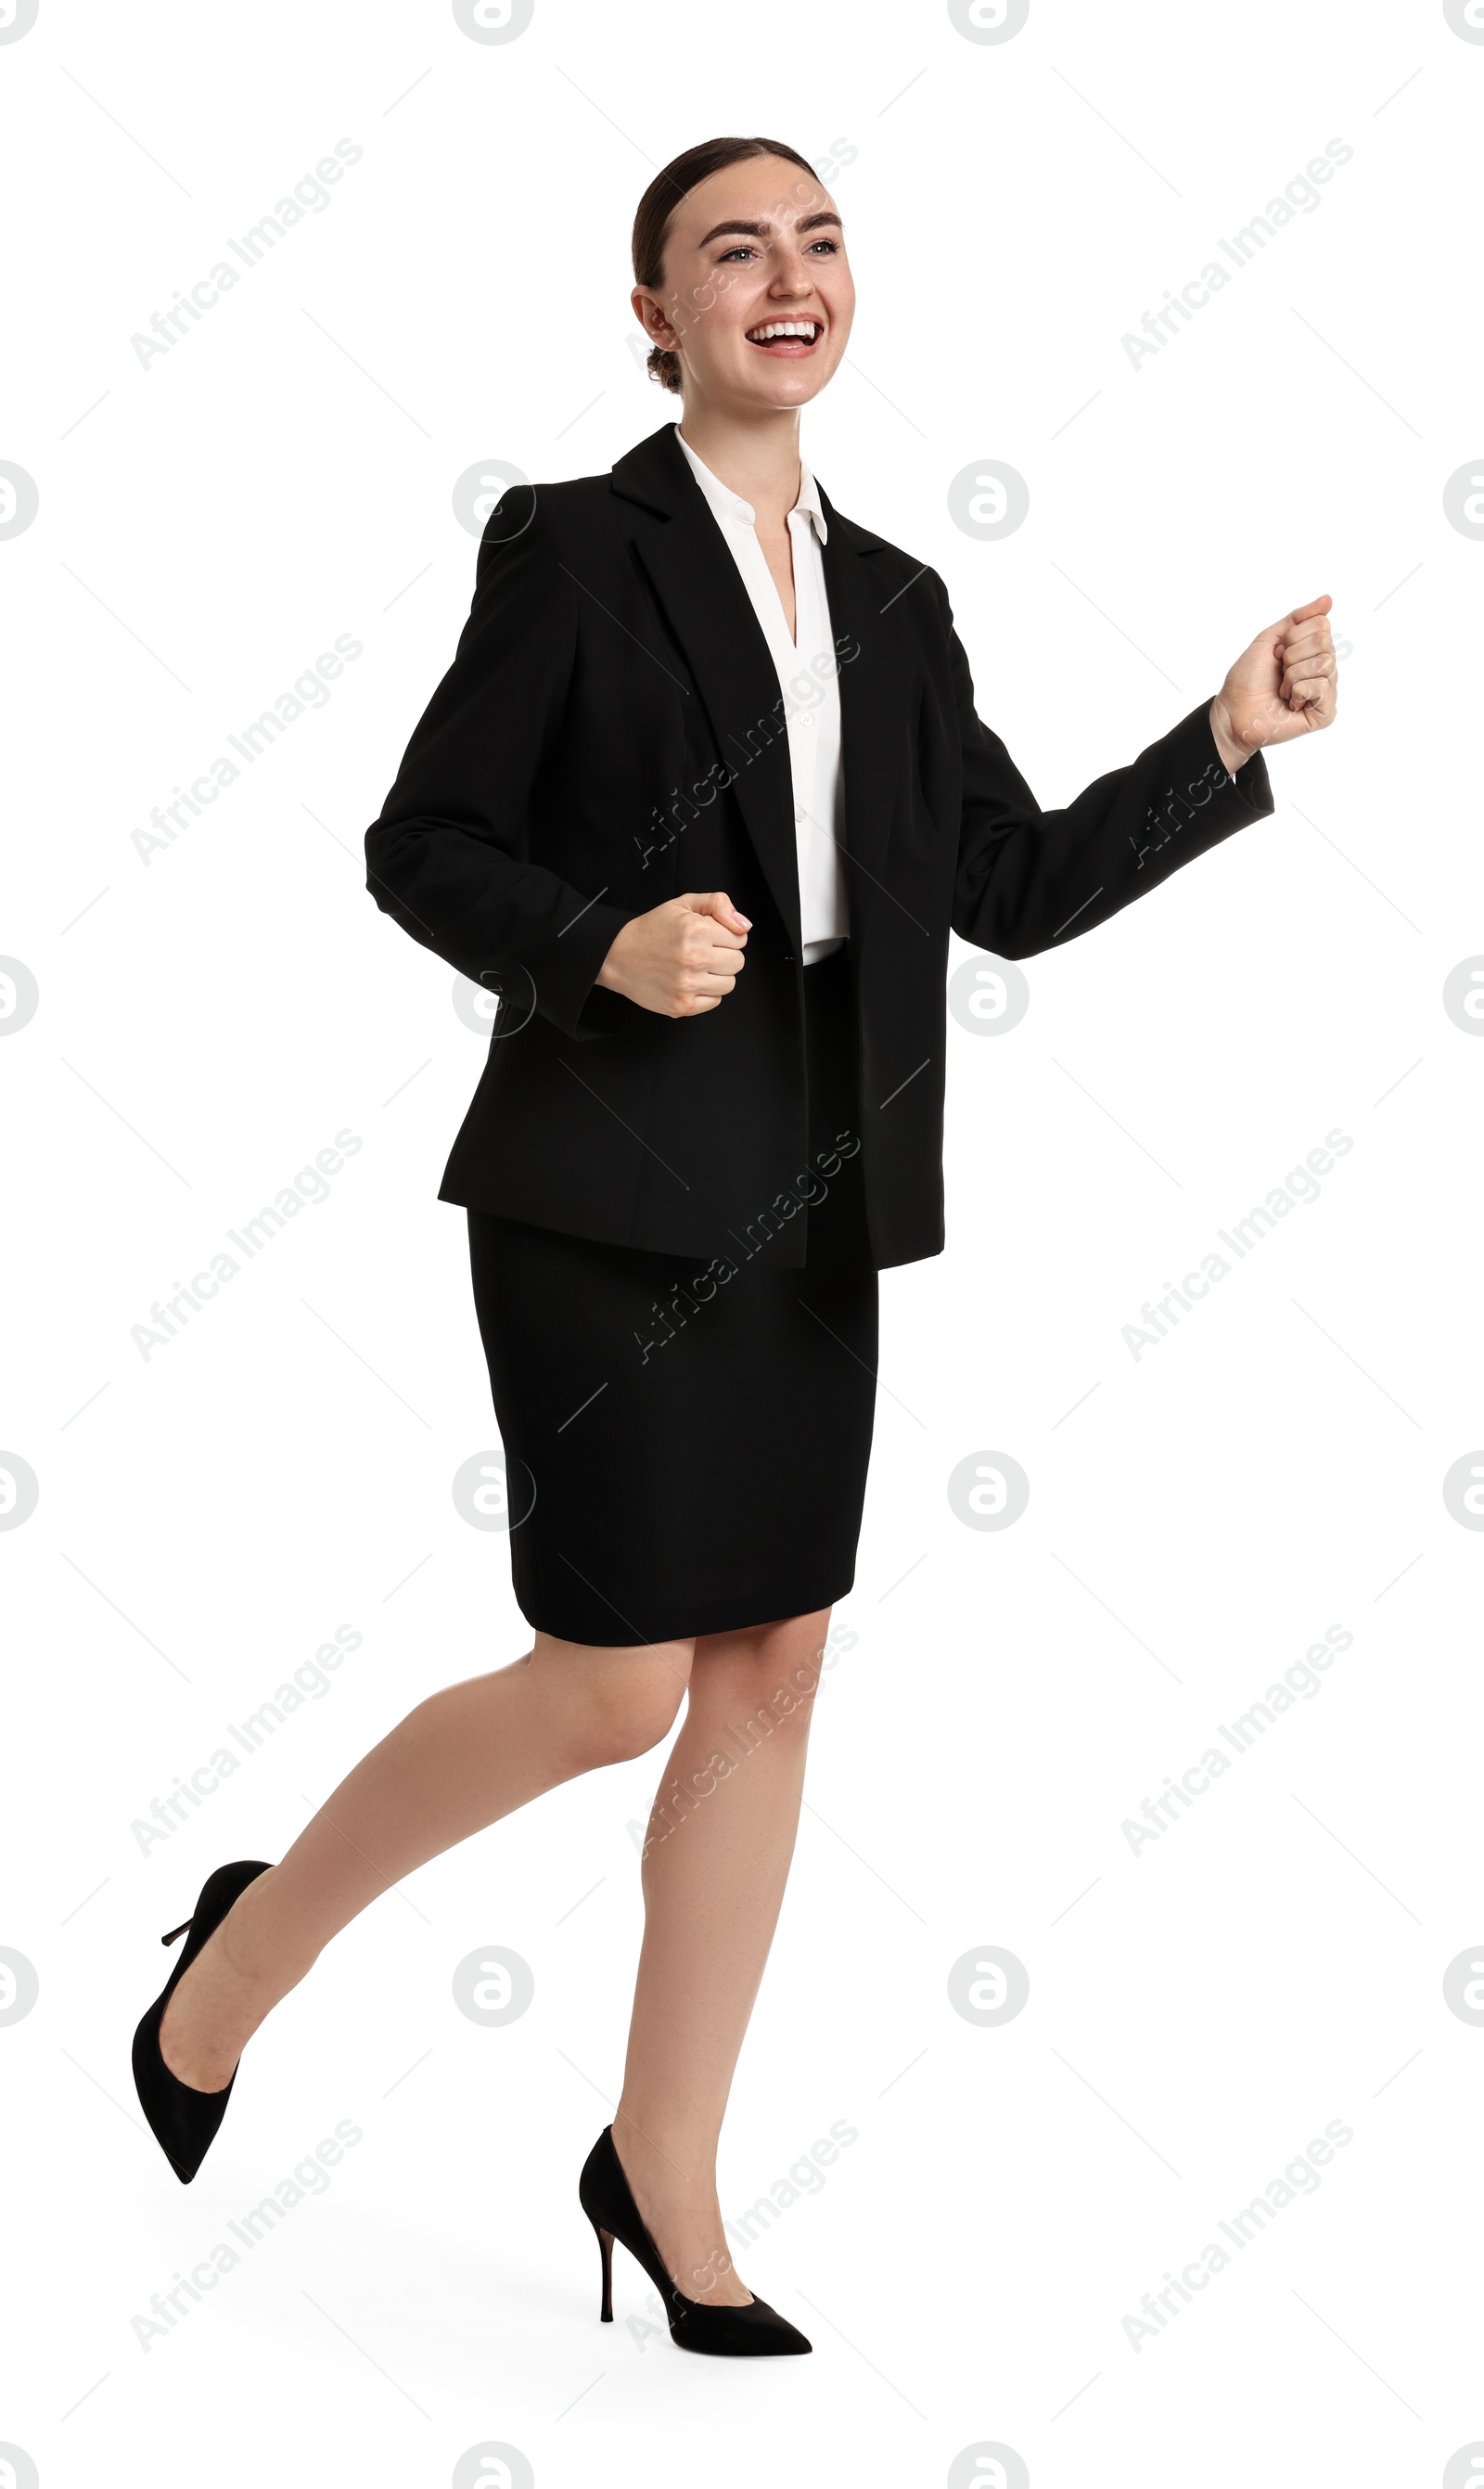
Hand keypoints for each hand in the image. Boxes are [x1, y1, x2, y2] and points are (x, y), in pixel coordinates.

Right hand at [596, 890, 750, 1017]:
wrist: (617, 957)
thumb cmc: (651, 930)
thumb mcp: (683, 904)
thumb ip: (719, 904)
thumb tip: (744, 926)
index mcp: (696, 930)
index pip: (740, 938)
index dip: (726, 936)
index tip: (709, 937)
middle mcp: (694, 959)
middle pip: (738, 962)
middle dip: (724, 955)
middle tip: (702, 952)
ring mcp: (688, 985)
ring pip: (729, 984)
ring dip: (717, 976)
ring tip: (695, 967)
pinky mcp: (682, 1005)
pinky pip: (715, 1001)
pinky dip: (706, 993)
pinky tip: (689, 981)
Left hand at [1209, 593, 1337, 771]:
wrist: (1233, 712)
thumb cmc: (1248, 679)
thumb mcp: (1269, 639)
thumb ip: (1298, 618)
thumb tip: (1327, 599)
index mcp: (1313, 650)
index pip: (1321, 625)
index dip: (1293, 637)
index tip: (1277, 653)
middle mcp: (1324, 669)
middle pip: (1324, 643)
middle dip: (1292, 655)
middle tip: (1280, 672)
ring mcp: (1326, 692)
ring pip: (1324, 664)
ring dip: (1293, 675)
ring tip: (1283, 690)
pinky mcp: (1325, 714)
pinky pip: (1322, 687)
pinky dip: (1299, 692)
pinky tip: (1291, 703)